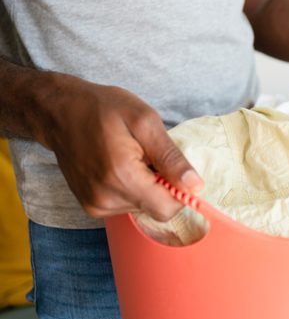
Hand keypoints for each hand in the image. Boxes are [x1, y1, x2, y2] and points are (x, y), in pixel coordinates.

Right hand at [39, 74, 203, 221]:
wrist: (61, 112)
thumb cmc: (105, 109)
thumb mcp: (146, 122)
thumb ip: (171, 157)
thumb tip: (196, 186)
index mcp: (121, 177)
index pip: (167, 209)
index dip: (180, 192)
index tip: (176, 168)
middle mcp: (105, 199)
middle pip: (156, 209)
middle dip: (163, 185)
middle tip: (149, 156)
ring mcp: (95, 205)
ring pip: (142, 207)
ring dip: (147, 186)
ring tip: (132, 158)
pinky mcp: (91, 206)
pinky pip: (126, 205)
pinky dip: (132, 189)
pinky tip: (121, 166)